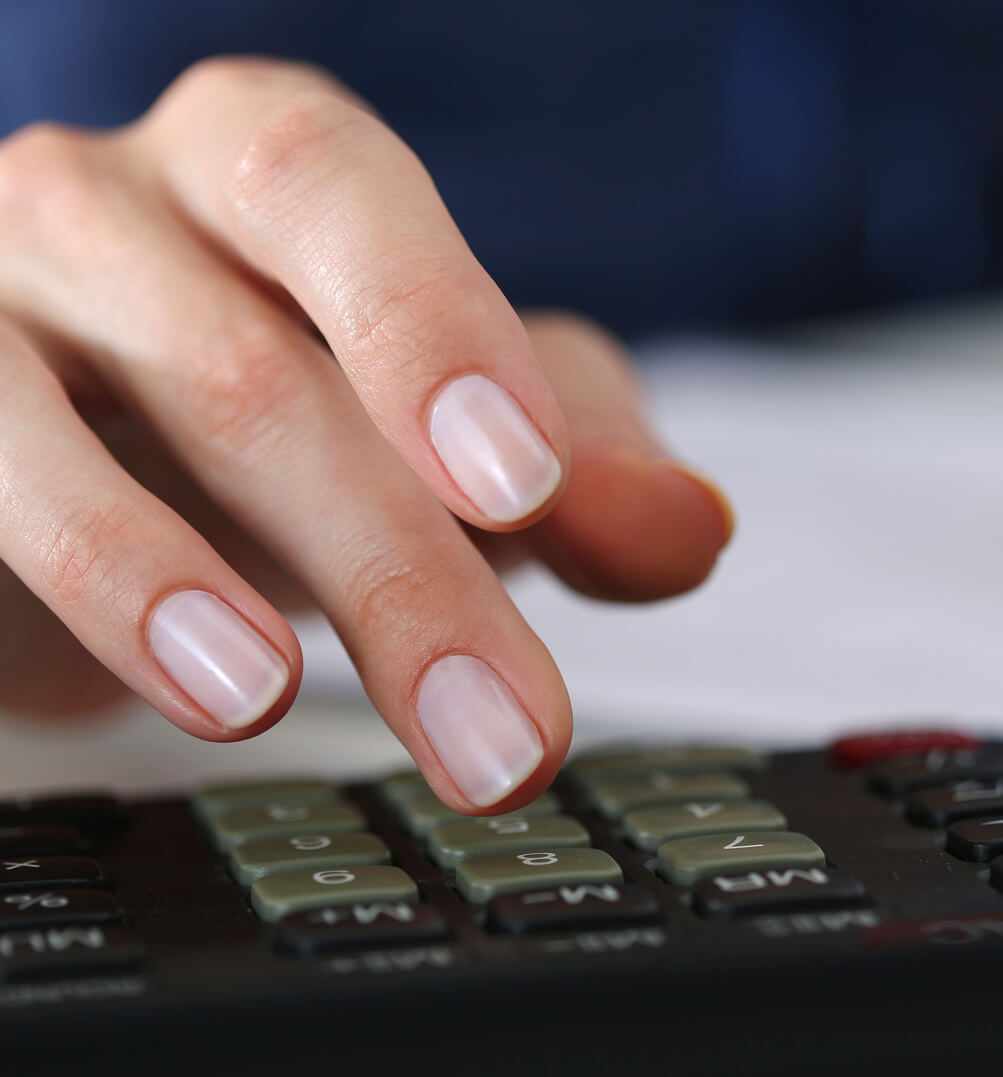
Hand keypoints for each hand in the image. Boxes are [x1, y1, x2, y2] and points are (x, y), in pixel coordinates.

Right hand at [0, 59, 732, 810]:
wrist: (94, 458)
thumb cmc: (296, 410)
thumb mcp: (468, 434)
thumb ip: (591, 469)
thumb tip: (686, 528)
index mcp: (263, 168)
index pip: (335, 191)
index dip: (427, 325)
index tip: (524, 486)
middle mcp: (105, 211)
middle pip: (242, 368)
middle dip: (393, 567)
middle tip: (506, 730)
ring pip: (45, 432)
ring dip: (167, 586)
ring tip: (270, 704)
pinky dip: (53, 594)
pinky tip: (143, 680)